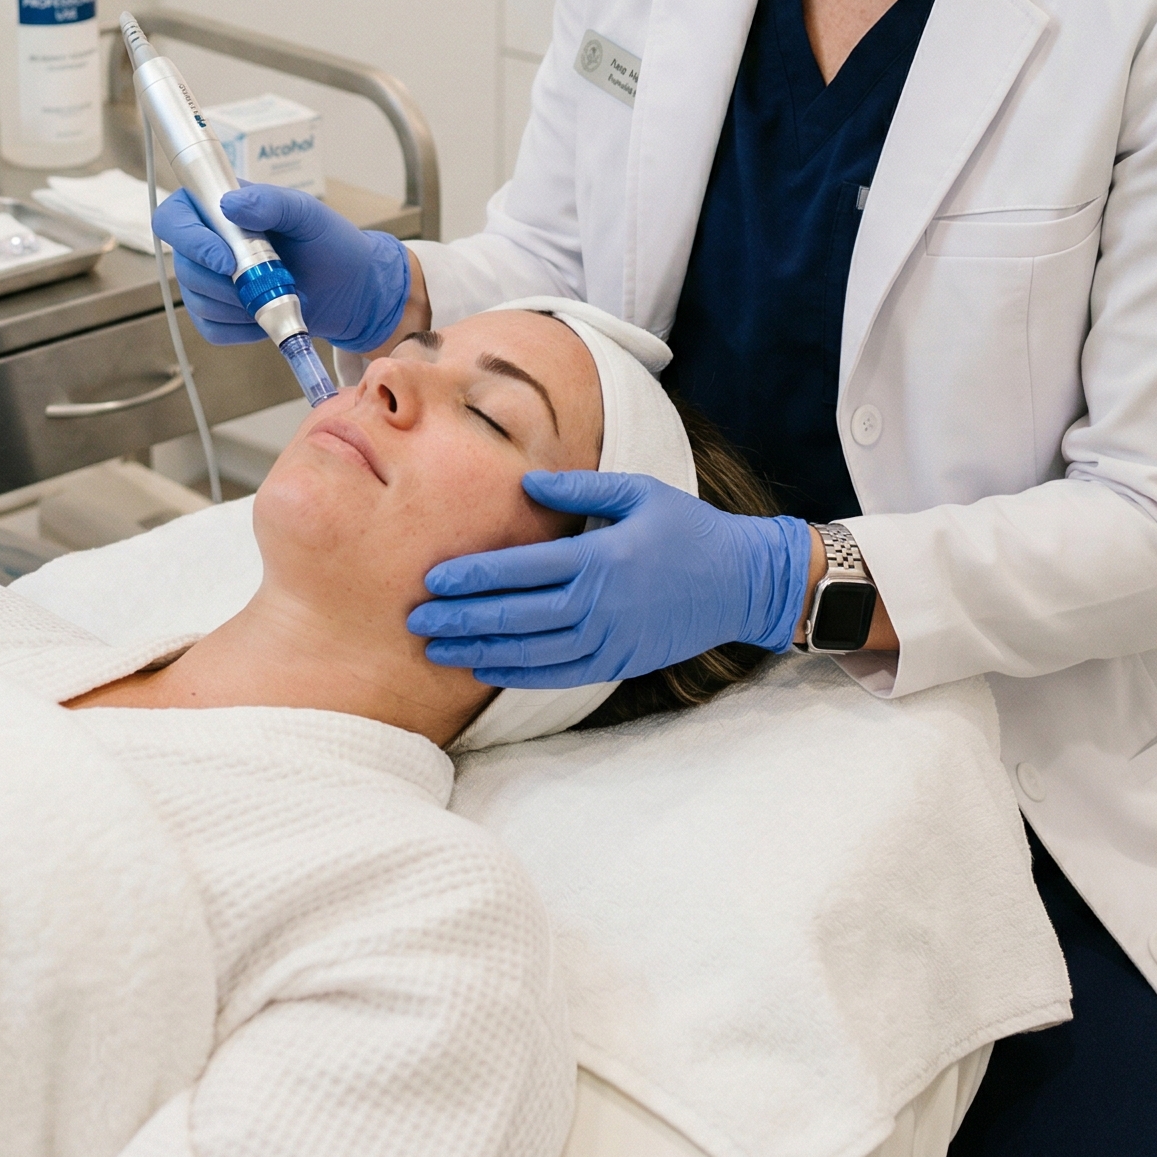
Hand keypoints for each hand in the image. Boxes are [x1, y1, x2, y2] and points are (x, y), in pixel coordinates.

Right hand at [150, 182, 412, 351]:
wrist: (351, 289)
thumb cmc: (330, 243)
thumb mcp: (308, 214)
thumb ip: (272, 202)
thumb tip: (230, 205)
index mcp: (219, 208)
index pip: (173, 218)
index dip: (189, 240)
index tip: (226, 260)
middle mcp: (207, 243)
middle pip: (183, 266)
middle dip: (225, 282)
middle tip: (268, 281)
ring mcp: (211, 281)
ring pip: (197, 301)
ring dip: (238, 307)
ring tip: (277, 296)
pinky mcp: (220, 315)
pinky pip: (211, 329)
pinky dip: (240, 329)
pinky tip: (267, 318)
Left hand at [406, 471, 812, 687]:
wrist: (742, 582)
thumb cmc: (689, 528)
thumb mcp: (638, 493)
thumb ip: (579, 489)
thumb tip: (526, 481)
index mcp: (599, 560)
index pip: (519, 572)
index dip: (472, 578)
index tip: (432, 580)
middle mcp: (598, 606)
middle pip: (514, 618)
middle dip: (459, 621)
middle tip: (414, 622)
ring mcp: (608, 641)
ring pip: (529, 654)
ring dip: (478, 653)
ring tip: (437, 651)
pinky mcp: (618, 663)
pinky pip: (557, 675)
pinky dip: (517, 674)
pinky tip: (485, 670)